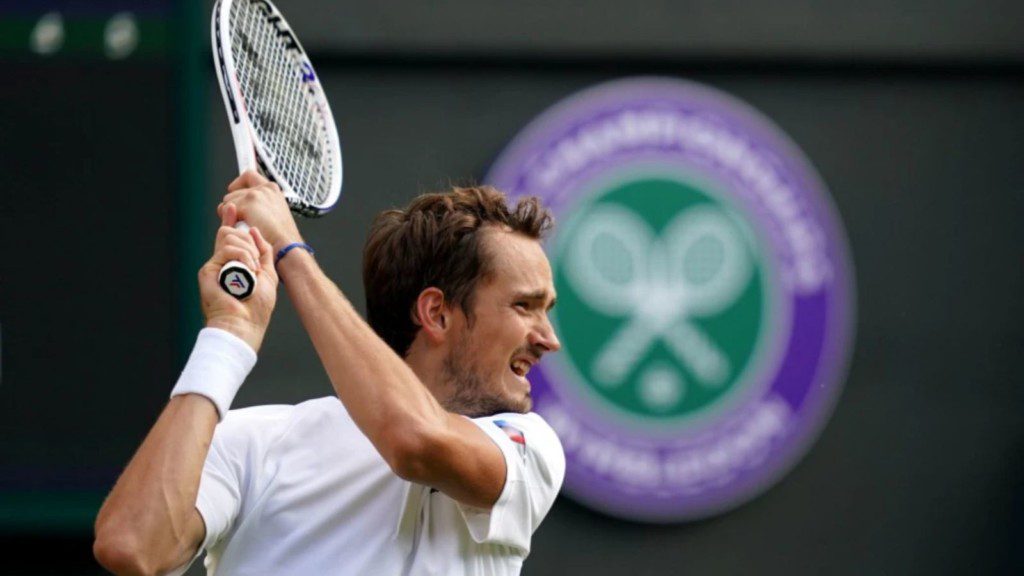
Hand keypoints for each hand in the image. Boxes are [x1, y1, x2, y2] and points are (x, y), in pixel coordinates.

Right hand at [199, 203, 277, 351]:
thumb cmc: (256, 307)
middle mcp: (224, 262)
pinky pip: (226, 249)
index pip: (232, 237)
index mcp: (237, 263)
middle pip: (232, 233)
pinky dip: (241, 257)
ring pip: (230, 238)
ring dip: (248, 252)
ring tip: (251, 271)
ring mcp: (215, 265)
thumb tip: (255, 231)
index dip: (231, 220)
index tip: (233, 207)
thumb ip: (263, 252)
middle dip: (250, 242)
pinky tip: (246, 270)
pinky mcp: (208, 270)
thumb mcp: (268, 274)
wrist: (245, 323)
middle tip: (256, 263)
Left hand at [220, 170, 302, 252]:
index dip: (239, 184)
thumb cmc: (280, 239)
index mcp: (273, 190)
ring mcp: (257, 194)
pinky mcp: (248, 203)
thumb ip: (260, 207)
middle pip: (234, 191)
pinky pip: (225, 208)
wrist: (285, 246)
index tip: (233, 189)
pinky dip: (229, 219)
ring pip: (228, 200)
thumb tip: (241, 206)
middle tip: (239, 220)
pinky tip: (240, 227)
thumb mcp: (273, 217)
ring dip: (230, 214)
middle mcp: (265, 188)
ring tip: (243, 226)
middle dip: (233, 205)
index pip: (249, 176)